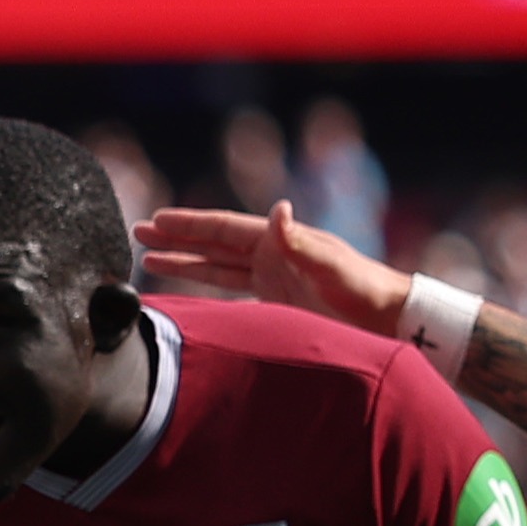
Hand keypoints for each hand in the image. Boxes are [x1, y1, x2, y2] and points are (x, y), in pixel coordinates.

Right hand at [132, 202, 410, 333]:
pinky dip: (206, 286)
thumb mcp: (330, 266)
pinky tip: (189, 286)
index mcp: (279, 241)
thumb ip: (299, 241)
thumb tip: (278, 208)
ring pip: (216, 265)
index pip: (223, 229)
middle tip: (138, 232)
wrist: (388, 317)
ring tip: (150, 257)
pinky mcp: (276, 299)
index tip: (156, 221)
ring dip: (184, 260)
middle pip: (212, 243)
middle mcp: (271, 254)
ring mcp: (273, 277)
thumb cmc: (363, 290)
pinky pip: (230, 289)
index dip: (189, 225)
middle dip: (176, 237)